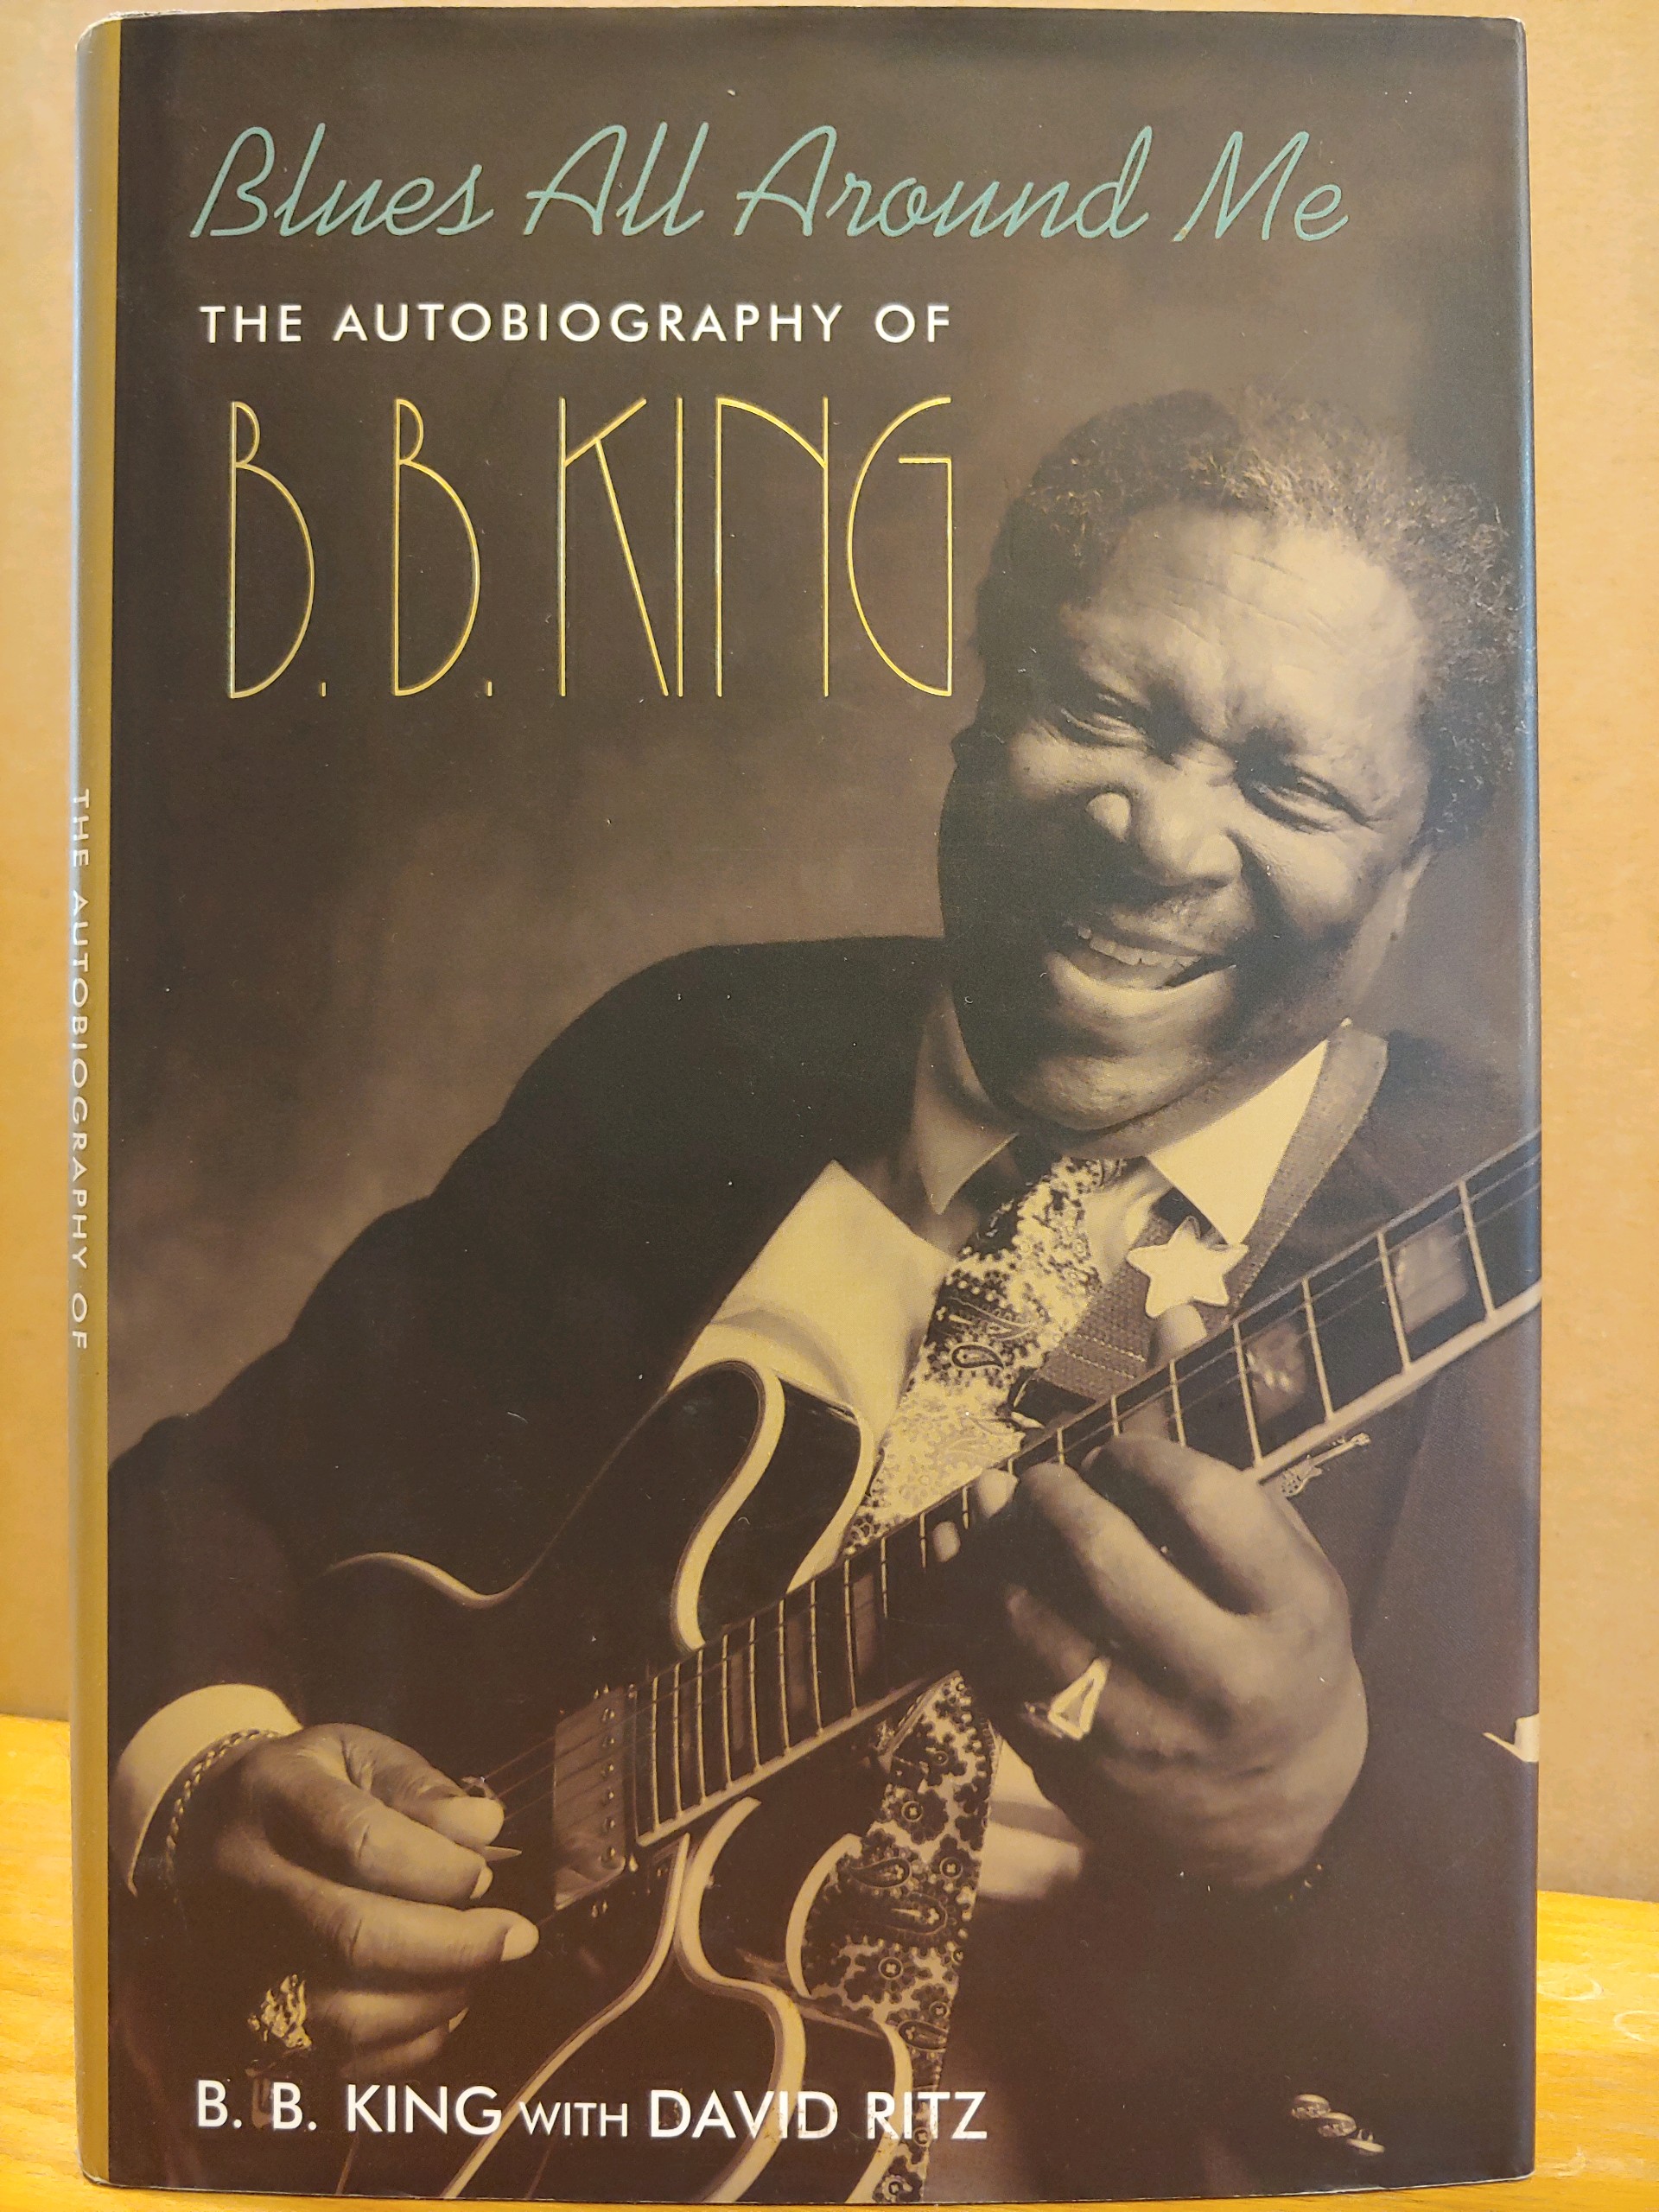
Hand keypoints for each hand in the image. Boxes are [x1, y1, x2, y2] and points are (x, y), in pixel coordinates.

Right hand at [174, 1723, 539, 2076]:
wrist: (202, 1833)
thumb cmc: (305, 1787)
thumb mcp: (356, 1754)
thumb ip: (421, 1787)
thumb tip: (485, 1828)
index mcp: (273, 1797)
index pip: (358, 1841)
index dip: (436, 1867)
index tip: (485, 1875)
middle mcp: (244, 1882)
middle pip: (352, 1934)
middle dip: (453, 1944)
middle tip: (516, 1935)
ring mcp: (233, 1962)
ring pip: (339, 2013)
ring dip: (434, 1999)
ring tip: (482, 1968)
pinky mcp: (241, 2022)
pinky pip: (332, 2062)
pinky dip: (403, 2046)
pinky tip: (443, 2006)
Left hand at [957, 1438, 1367, 1891]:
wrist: (1272, 1823)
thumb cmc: (1280, 1658)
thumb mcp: (1282, 1561)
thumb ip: (1220, 1446)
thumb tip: (1172, 1316)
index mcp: (1289, 1617)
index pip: (1201, 1498)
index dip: (1142, 1453)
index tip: (1120, 1453)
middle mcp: (1217, 1681)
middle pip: (1100, 1554)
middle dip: (1053, 1492)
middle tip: (1047, 1480)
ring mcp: (1136, 1735)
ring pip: (1025, 1613)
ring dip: (995, 1543)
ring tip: (1002, 1511)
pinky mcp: (1070, 1765)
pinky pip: (986, 1666)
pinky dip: (963, 1601)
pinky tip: (969, 1561)